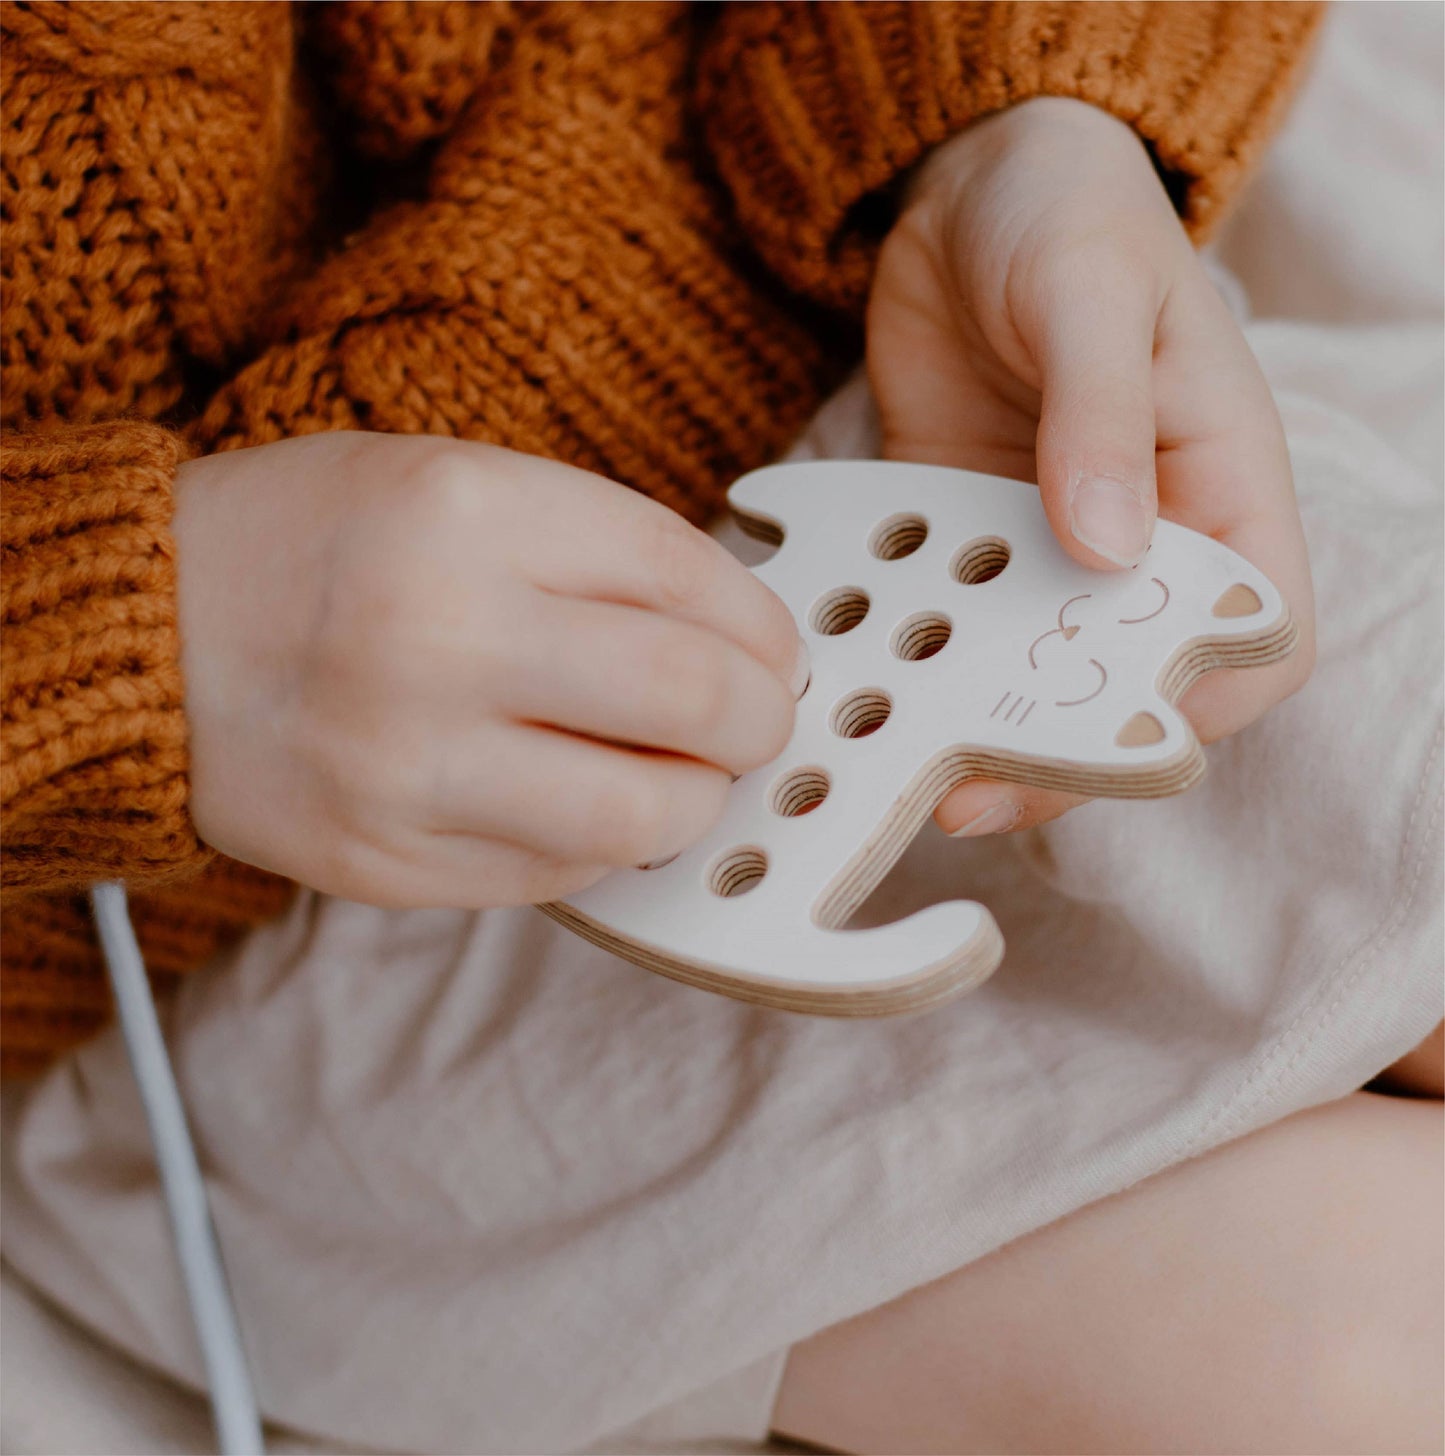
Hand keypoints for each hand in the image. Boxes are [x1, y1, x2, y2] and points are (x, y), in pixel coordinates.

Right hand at [172, 433, 805, 906]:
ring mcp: (410, 766)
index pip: (685, 576)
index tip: (775, 649)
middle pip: (692, 699)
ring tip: (677, 771)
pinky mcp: (387, 862)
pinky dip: (602, 842)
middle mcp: (440, 637)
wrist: (147, 636)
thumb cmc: (314, 547)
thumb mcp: (456, 485)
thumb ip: (597, 553)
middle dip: (760, 718)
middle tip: (756, 720)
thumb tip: (739, 637)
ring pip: (643, 815)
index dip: (762, 623)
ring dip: (696, 798)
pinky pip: (561, 875)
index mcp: (467, 512)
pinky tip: (580, 800)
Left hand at [867, 96, 1314, 836]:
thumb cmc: (1063, 214)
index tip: (1111, 728)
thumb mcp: (1090, 293)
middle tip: (971, 785)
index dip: (1205, 698)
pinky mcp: (966, 539)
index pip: (1258, 629)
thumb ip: (1102, 417)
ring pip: (1032, 668)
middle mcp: (1143, 532)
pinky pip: (949, 618)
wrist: (965, 190)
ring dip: (976, 716)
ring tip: (903, 756)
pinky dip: (914, 656)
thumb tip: (1111, 549)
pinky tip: (860, 683)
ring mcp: (1047, 545)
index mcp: (1221, 481)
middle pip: (1133, 680)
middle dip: (1062, 740)